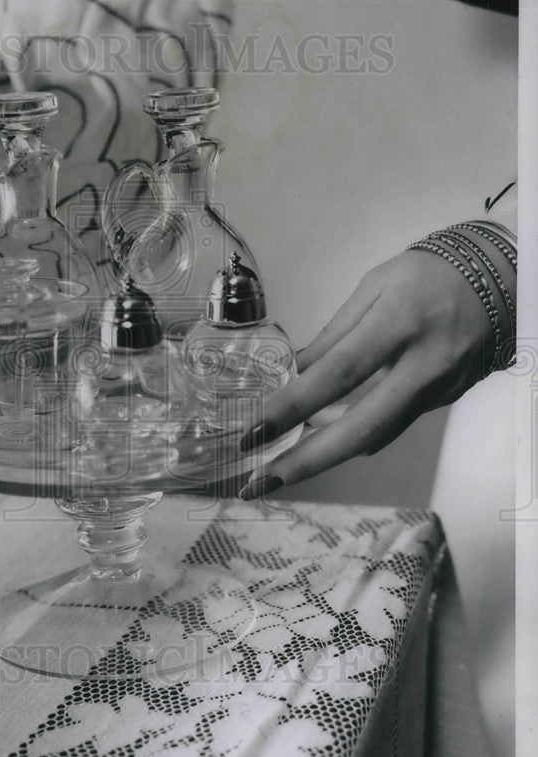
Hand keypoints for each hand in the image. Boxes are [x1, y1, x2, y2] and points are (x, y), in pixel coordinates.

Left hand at [239, 246, 510, 497]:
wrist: (501, 280)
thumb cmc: (428, 275)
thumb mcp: (374, 287)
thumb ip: (333, 334)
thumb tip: (292, 373)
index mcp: (399, 322)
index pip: (339, 372)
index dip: (294, 405)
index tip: (256, 429)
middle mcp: (422, 364)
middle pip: (362, 426)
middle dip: (307, 460)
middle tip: (261, 481)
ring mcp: (438, 390)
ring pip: (376, 435)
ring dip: (325, 457)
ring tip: (279, 470)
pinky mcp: (443, 403)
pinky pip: (391, 426)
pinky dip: (354, 437)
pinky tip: (323, 442)